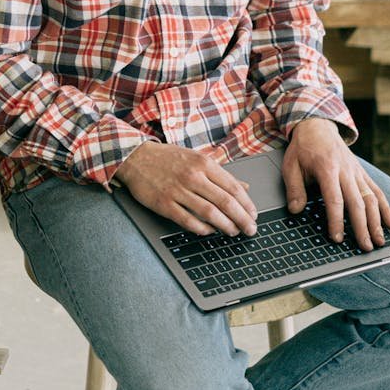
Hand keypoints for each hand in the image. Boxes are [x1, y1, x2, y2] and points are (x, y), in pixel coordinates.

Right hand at [114, 141, 257, 236]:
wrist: (135, 157)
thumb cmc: (168, 158)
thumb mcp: (197, 158)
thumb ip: (221, 174)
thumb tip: (244, 187)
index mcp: (203, 163)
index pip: (233, 187)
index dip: (247, 205)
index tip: (254, 215)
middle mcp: (193, 176)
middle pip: (226, 202)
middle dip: (242, 219)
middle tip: (250, 229)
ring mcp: (178, 190)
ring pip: (210, 213)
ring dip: (226, 226)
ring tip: (233, 232)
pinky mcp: (164, 204)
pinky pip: (188, 221)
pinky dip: (202, 229)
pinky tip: (210, 231)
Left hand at [283, 118, 389, 250]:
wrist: (318, 127)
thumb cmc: (303, 148)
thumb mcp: (291, 165)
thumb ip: (294, 188)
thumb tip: (295, 210)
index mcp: (327, 168)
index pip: (335, 199)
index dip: (336, 220)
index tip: (337, 238)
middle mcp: (346, 171)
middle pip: (357, 202)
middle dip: (362, 227)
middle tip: (365, 247)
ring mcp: (357, 172)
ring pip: (371, 199)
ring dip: (377, 221)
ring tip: (380, 241)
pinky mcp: (363, 174)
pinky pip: (377, 191)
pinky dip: (386, 208)